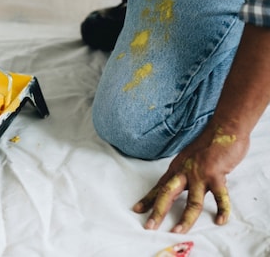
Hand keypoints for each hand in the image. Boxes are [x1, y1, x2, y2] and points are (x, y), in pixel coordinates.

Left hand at [133, 123, 248, 232]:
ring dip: (185, 218)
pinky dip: (222, 210)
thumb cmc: (207, 144)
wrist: (223, 128)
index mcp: (176, 168)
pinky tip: (220, 220)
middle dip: (158, 212)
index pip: (159, 187)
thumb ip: (184, 172)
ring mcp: (200, 174)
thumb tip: (179, 184)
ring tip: (178, 231)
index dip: (148, 199)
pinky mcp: (216, 175)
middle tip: (149, 226)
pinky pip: (219, 197)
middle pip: (167, 194)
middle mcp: (184, 172)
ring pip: (191, 201)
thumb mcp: (189, 159)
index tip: (137, 209)